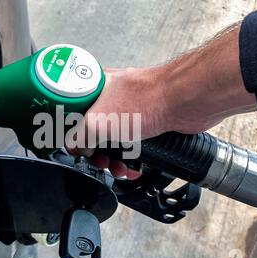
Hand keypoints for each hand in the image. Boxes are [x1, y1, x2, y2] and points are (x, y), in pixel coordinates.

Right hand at [67, 25, 256, 178]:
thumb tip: (74, 148)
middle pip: (92, 131)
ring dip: (114, 160)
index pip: (72, 111)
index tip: (72, 147)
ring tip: (119, 169)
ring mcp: (130, 112)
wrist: (187, 100)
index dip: (69, 131)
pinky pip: (132, 147)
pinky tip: (133, 167)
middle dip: (95, 152)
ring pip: (113, 142)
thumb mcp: (100, 120)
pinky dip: (131, 160)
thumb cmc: (149, 98)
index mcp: (95, 89)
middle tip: (99, 161)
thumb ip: (80, 135)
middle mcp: (111, 99)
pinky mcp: (146, 124)